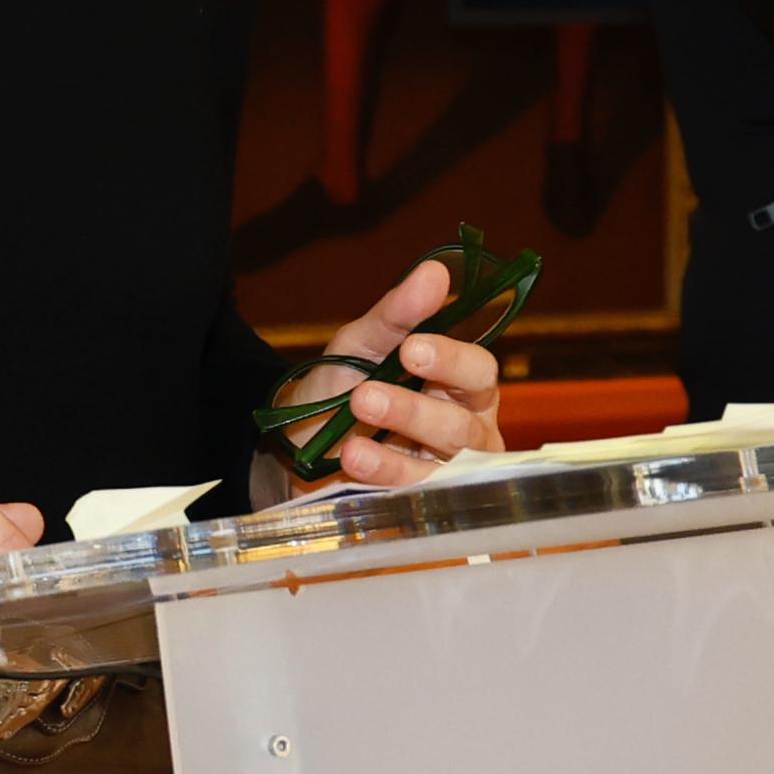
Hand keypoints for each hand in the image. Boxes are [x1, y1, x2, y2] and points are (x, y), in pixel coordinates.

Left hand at [267, 255, 507, 490]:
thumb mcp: (363, 343)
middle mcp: (465, 428)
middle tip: (364, 396)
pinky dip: (385, 479)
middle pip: (464, 423)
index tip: (413, 348)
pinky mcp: (421, 503)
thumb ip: (398, 313)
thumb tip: (435, 270)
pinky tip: (354, 463)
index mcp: (460, 384)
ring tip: (351, 442)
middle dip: (414, 410)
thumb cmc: (342, 384)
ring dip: (396, 455)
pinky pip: (416, 495)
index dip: (452, 361)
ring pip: (443, 464)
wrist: (295, 443)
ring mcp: (446, 471)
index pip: (478, 371)